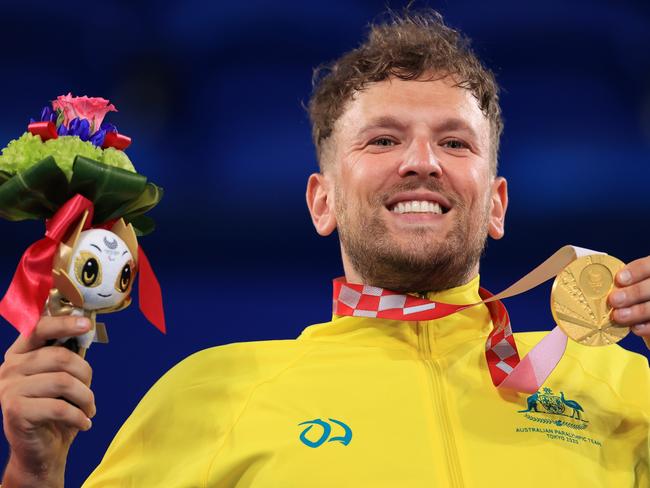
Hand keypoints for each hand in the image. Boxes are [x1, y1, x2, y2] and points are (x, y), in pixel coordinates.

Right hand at [0, 316, 95, 487]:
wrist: (40, 451)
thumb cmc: (55, 410)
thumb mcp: (62, 378)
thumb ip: (67, 356)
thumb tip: (85, 327)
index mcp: (19, 354)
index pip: (39, 329)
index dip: (64, 323)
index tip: (86, 324)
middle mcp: (9, 368)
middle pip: (60, 357)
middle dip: (85, 374)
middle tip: (89, 392)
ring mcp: (8, 389)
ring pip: (63, 382)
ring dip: (85, 397)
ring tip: (89, 409)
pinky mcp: (15, 411)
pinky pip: (59, 408)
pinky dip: (79, 416)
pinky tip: (84, 423)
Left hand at [608, 256, 649, 346]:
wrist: (647, 304)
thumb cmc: (632, 289)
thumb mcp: (632, 280)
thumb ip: (623, 281)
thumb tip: (598, 284)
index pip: (648, 266)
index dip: (635, 272)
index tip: (619, 279)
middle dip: (633, 293)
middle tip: (613, 300)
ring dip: (637, 312)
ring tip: (618, 316)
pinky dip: (647, 326)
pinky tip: (635, 328)